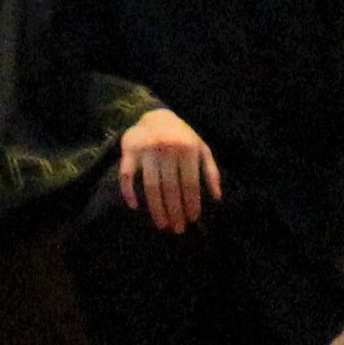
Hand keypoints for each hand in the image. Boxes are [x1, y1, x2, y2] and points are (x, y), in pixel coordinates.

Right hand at [114, 109, 220, 235]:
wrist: (155, 116)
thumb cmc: (182, 137)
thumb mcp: (201, 148)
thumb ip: (211, 171)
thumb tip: (217, 198)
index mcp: (187, 148)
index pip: (190, 183)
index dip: (191, 203)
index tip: (192, 219)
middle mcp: (167, 148)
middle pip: (171, 188)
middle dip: (175, 211)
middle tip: (177, 229)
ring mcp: (146, 149)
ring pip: (151, 186)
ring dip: (156, 208)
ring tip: (162, 225)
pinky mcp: (129, 150)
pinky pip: (126, 175)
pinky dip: (128, 192)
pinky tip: (134, 207)